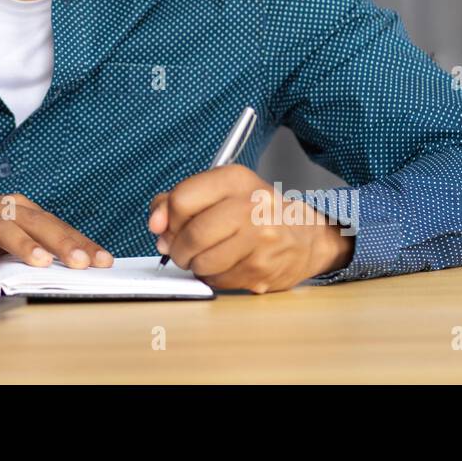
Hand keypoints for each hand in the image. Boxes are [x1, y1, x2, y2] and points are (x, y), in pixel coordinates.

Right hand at [0, 194, 114, 268]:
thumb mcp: (5, 247)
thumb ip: (32, 253)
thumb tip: (74, 270)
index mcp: (15, 210)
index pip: (54, 225)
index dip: (78, 242)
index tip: (102, 260)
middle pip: (33, 221)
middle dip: (59, 241)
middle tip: (80, 261)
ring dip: (21, 243)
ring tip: (40, 262)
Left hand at [147, 165, 353, 293]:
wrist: (305, 236)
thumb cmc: (255, 212)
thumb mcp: (220, 192)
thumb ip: (179, 201)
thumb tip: (155, 224)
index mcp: (235, 180)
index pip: (182, 199)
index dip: (166, 218)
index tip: (164, 226)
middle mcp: (250, 206)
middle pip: (191, 235)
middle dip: (178, 248)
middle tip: (182, 250)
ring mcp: (260, 239)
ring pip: (203, 262)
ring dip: (194, 265)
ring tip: (205, 256)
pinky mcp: (262, 269)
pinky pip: (219, 280)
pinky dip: (213, 277)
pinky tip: (225, 265)